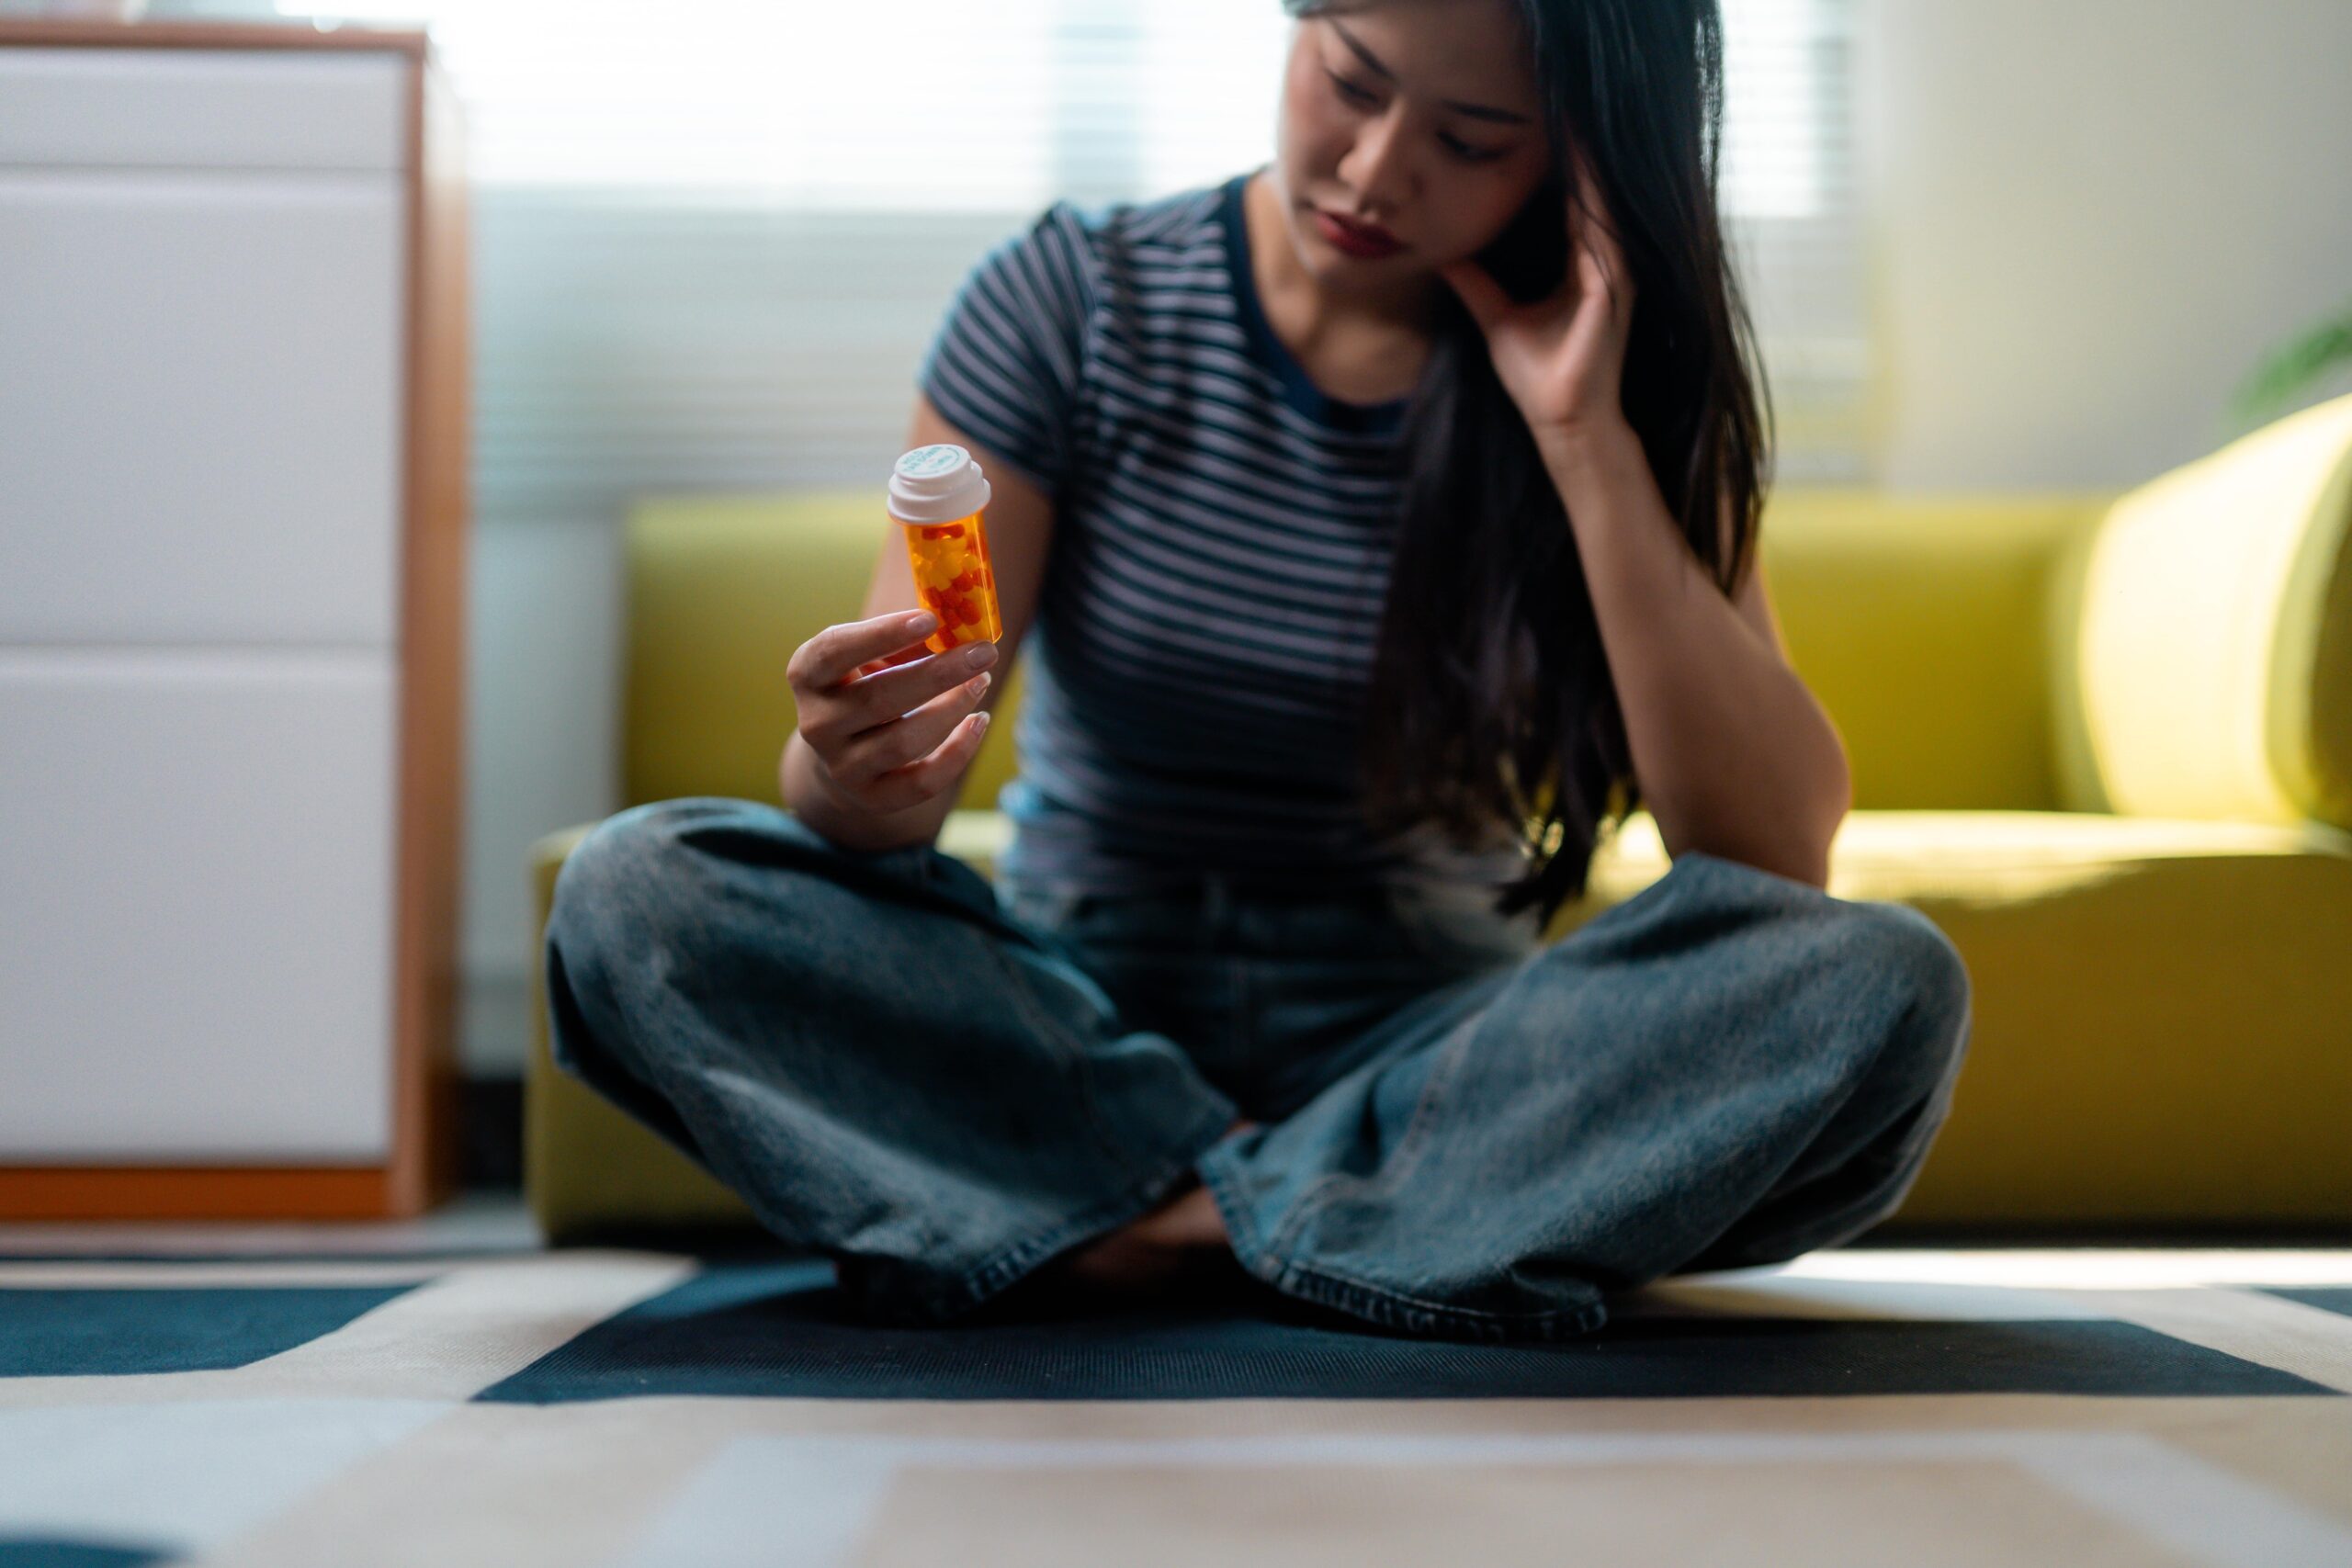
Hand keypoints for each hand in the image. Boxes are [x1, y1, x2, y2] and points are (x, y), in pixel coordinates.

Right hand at [785, 609, 998, 814]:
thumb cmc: (863, 686)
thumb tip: (961, 628)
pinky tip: (979, 722)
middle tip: (984, 652)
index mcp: (807, 675)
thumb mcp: (868, 657)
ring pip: (903, 742)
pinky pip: (921, 783)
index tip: (930, 619)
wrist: (842, 751)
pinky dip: (957, 753)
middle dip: (938, 674)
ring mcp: (842, 767)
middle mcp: (817, 724)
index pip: (835, 652)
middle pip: (879, 699)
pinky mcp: (873, 797)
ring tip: (980, 681)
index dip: (882, 635)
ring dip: (951, 709)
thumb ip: (904, 639)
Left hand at [1438, 141, 1636, 451]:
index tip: (1542, 122)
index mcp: (1583, 266)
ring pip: (1603, 204)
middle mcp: (1605, 264)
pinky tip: (1583, 171)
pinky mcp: (1613, 292)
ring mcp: (1615, 275)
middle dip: (1579, 149)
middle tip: (1562, 99)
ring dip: (1590, 163)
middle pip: (1593, 193)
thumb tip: (1445, 254)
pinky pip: (1603, 235)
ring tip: (1574, 118)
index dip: (1561, 163)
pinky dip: (1595, 201)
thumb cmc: (1539, 379)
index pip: (1573, 201)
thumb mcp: (1496, 319)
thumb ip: (1476, 283)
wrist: (1564, 426)